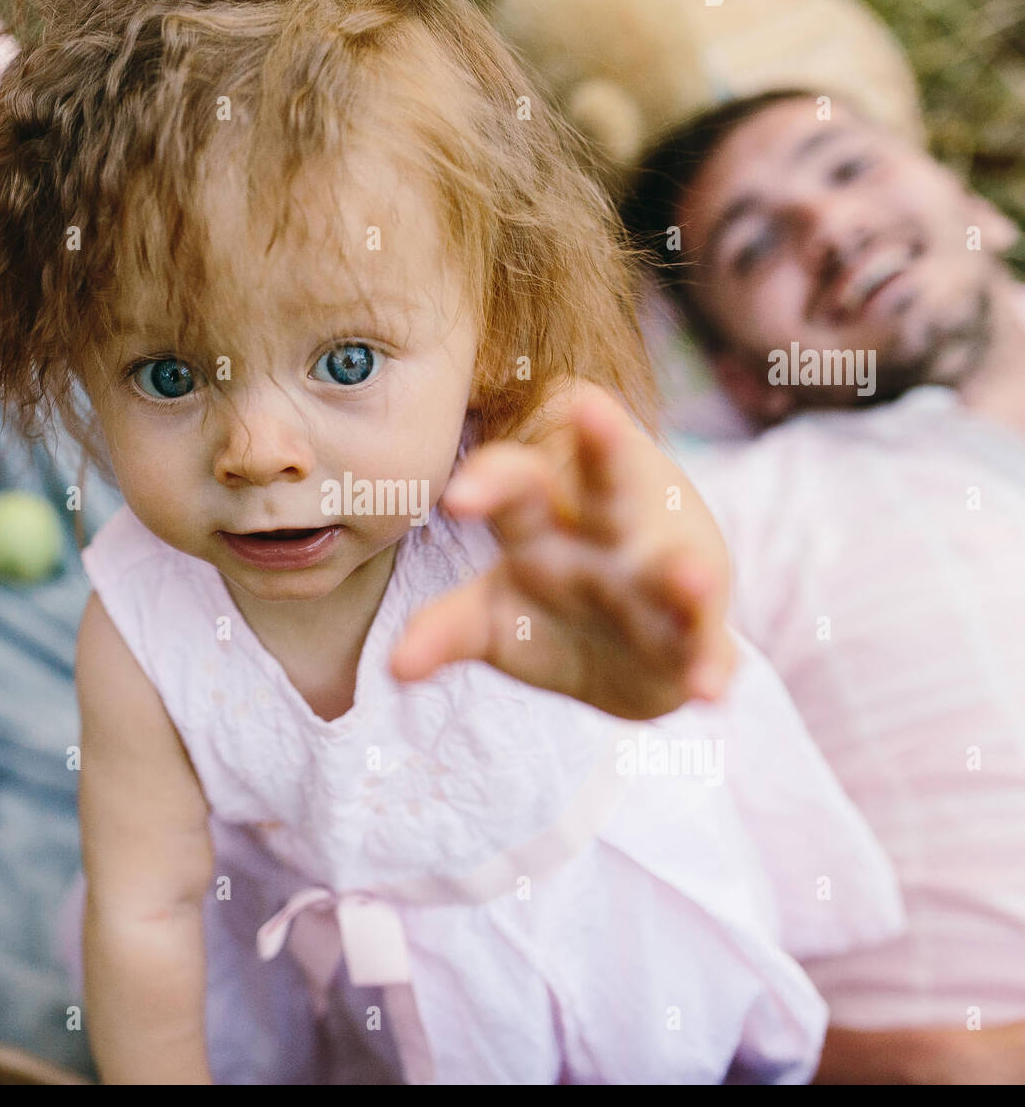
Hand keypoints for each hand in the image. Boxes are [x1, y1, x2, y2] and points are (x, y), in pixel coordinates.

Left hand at [389, 382, 735, 719]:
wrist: (629, 650)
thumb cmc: (551, 603)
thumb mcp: (493, 614)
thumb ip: (448, 629)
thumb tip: (395, 668)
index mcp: (547, 517)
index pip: (520, 481)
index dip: (492, 480)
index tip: (457, 498)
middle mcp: (609, 533)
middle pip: (606, 483)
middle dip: (602, 449)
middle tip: (592, 413)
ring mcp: (659, 580)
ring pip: (672, 564)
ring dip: (681, 571)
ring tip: (689, 578)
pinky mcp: (696, 634)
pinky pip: (708, 645)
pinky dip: (712, 667)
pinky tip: (710, 693)